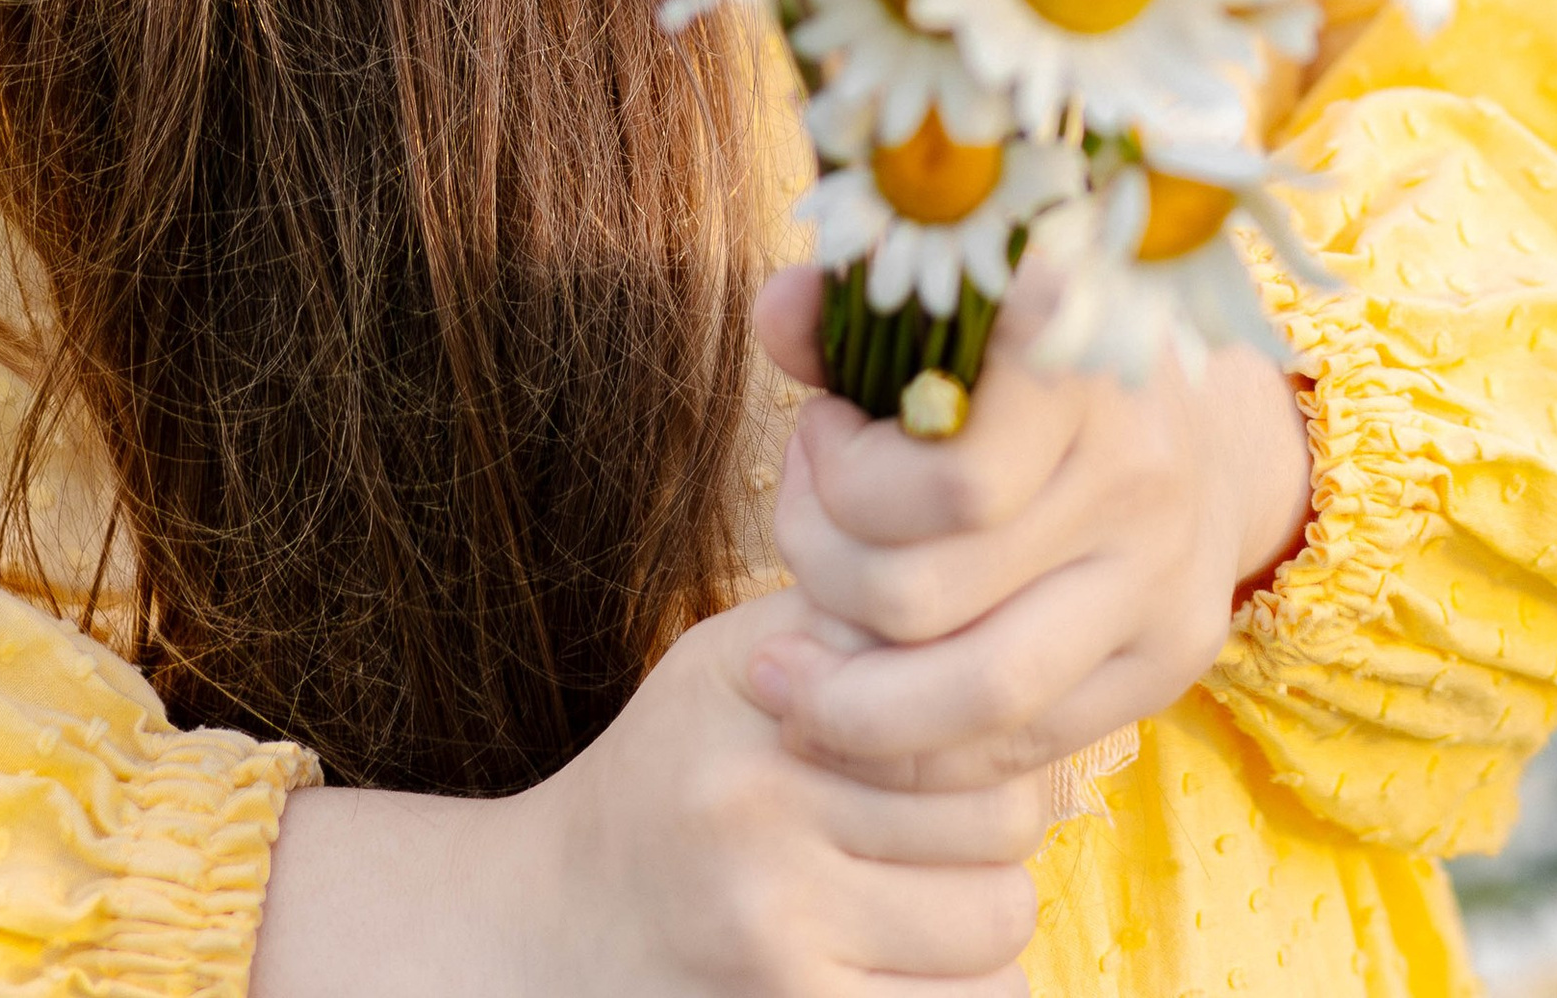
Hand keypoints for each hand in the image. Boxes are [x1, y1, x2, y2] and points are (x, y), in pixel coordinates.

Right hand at [249, 584, 1046, 997]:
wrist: (551, 928)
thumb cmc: (667, 780)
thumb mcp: (726, 666)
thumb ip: (839, 623)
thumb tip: (981, 597)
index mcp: (755, 697)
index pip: (958, 692)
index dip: (999, 714)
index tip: (983, 730)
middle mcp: (761, 810)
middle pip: (1000, 812)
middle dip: (1006, 816)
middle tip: (962, 818)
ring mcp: (778, 934)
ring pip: (999, 918)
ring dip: (989, 907)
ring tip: (940, 889)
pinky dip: (969, 986)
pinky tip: (925, 957)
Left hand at [741, 263, 1311, 792]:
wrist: (1200, 422)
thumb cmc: (1030, 356)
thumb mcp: (949, 307)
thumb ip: (852, 311)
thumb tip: (777, 312)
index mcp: (1084, 363)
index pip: (949, 481)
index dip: (845, 478)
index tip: (819, 433)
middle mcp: (1141, 477)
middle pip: (930, 596)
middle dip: (824, 574)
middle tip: (801, 533)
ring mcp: (1165, 581)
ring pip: (977, 699)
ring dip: (849, 697)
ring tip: (788, 661)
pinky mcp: (1169, 662)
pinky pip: (1019, 750)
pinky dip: (915, 749)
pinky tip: (855, 705)